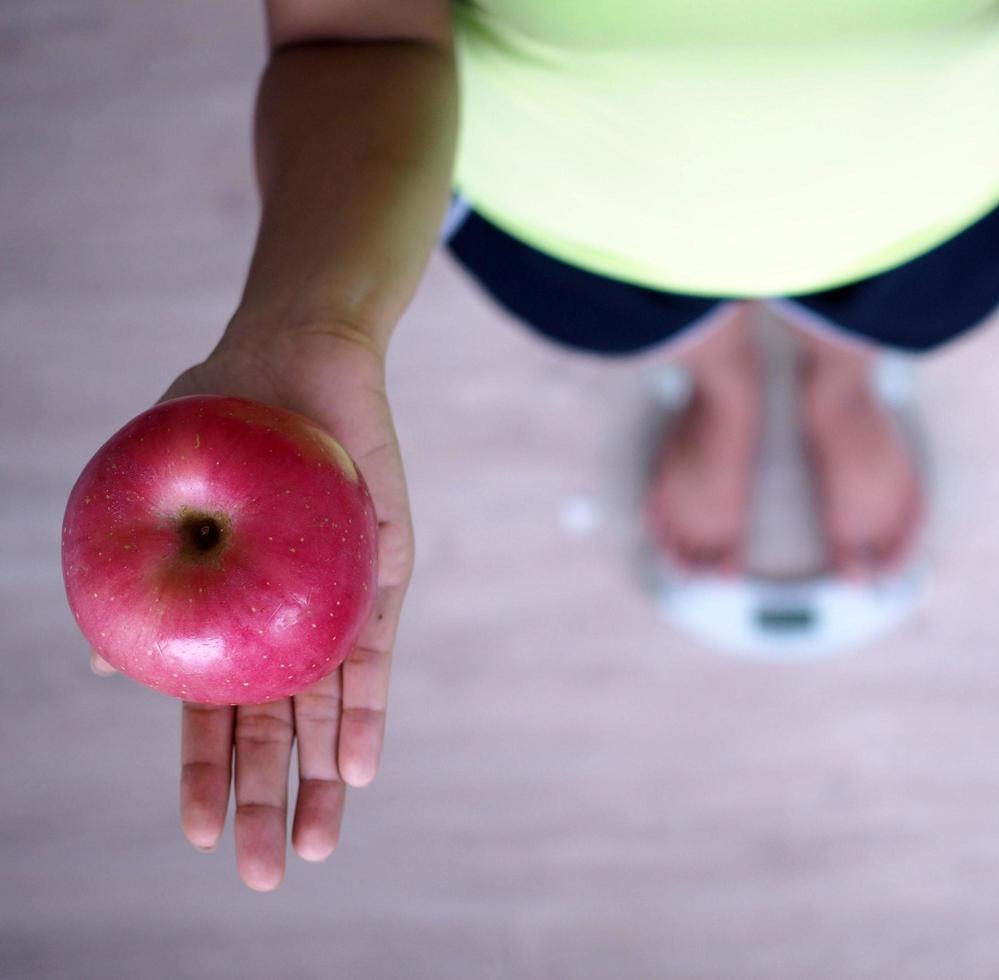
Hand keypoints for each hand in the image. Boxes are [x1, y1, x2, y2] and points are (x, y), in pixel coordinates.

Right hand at [89, 325, 413, 889]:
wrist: (297, 352)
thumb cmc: (217, 414)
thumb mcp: (162, 487)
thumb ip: (139, 563)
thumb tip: (98, 658)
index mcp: (226, 615)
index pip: (214, 714)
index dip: (207, 775)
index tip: (201, 835)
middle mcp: (283, 621)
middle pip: (275, 730)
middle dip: (270, 802)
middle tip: (267, 876)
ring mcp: (335, 603)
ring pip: (329, 708)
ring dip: (326, 778)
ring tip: (317, 847)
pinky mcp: (381, 574)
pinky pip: (374, 652)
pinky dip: (368, 709)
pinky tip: (364, 767)